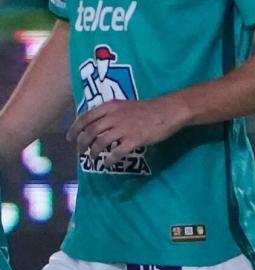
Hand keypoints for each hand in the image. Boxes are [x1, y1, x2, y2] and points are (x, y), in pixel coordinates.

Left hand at [66, 97, 188, 165]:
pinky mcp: (135, 139)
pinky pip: (116, 153)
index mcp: (111, 106)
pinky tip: (108, 164)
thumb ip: (111, 113)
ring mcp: (124, 128)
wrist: (169, 110)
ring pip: (100, 143)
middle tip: (81, 151)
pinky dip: (109, 160)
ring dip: (94, 153)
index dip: (74, 129)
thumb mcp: (126, 105)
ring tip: (93, 158)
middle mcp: (114, 116)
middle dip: (82, 144)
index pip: (86, 117)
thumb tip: (96, 124)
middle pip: (90, 132)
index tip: (70, 138)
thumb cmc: (149, 108)